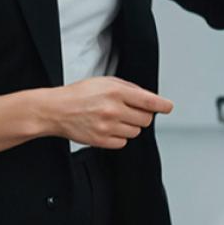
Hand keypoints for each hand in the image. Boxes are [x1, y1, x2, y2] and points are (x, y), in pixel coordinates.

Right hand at [42, 76, 172, 148]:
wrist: (56, 110)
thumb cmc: (78, 94)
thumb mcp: (103, 82)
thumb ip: (127, 88)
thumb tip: (147, 97)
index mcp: (115, 92)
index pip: (149, 100)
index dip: (162, 105)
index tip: (168, 107)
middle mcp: (113, 109)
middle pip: (146, 119)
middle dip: (142, 115)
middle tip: (130, 111)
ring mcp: (108, 127)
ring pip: (135, 132)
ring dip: (129, 126)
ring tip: (114, 119)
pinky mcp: (102, 140)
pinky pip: (123, 142)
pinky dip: (119, 137)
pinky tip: (108, 128)